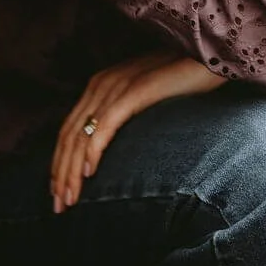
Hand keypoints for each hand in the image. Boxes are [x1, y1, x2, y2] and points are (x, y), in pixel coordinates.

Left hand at [50, 49, 225, 212]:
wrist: (208, 58)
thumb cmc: (180, 81)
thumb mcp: (143, 99)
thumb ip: (124, 114)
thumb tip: (111, 147)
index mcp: (100, 86)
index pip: (68, 130)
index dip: (59, 163)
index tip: (57, 193)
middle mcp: (101, 84)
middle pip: (68, 135)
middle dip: (60, 174)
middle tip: (58, 207)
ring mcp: (116, 85)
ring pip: (82, 134)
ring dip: (71, 171)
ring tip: (69, 199)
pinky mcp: (135, 90)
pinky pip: (106, 125)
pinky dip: (93, 150)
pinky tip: (89, 172)